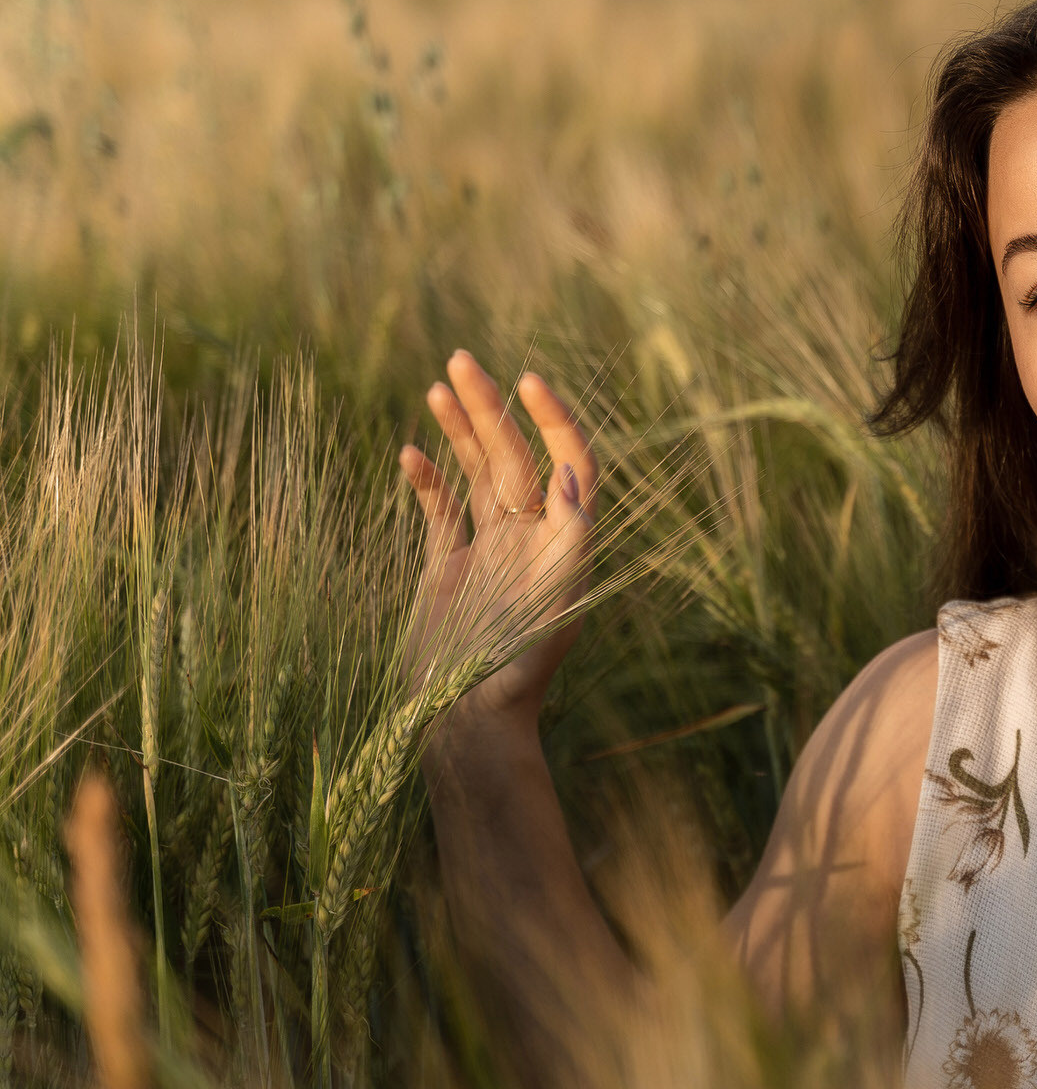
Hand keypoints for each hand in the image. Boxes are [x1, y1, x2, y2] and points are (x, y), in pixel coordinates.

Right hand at [398, 351, 599, 725]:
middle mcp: (529, 542)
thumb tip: (573, 475)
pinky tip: (411, 450)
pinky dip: (427, 480)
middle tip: (463, 360)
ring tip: (439, 385)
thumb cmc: (515, 679)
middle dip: (492, 409)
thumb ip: (569, 544)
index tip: (530, 380)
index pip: (569, 464)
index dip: (555, 420)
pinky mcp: (447, 571)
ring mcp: (488, 553)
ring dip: (462, 430)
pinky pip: (439, 512)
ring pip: (478, 475)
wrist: (466, 728)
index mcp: (563, 545)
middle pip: (516, 458)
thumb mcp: (552, 609)